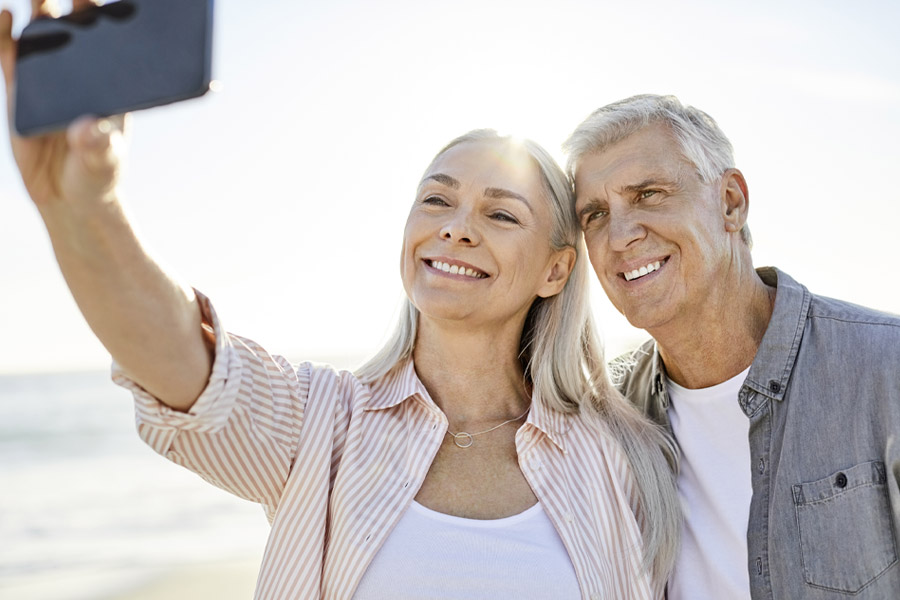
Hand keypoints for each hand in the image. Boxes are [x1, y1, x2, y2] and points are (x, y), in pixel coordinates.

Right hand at [0, 0, 127, 211]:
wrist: (69, 196)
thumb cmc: (97, 174)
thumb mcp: (103, 160)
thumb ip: (97, 145)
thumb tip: (89, 129)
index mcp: (109, 85)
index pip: (110, 42)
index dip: (105, 16)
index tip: (98, 0)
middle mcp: (79, 75)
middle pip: (74, 30)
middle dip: (71, 2)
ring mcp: (48, 80)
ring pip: (41, 36)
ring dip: (39, 9)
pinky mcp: (19, 91)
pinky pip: (9, 55)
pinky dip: (4, 33)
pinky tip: (5, 14)